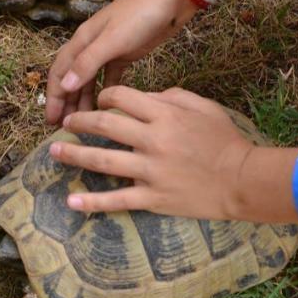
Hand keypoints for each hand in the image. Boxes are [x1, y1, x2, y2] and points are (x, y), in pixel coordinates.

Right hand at [46, 0, 197, 123]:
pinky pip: (109, 77)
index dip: (54, 95)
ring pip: (90, 79)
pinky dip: (105, 92)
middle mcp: (91, 46)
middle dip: (66, 101)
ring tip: (83, 121)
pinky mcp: (125, 55)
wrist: (171, 0)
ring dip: (84, 99)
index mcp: (82, 40)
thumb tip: (64, 86)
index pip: (60, 71)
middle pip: (72, 77)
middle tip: (64, 127)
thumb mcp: (112, 40)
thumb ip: (88, 63)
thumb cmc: (138, 16)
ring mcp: (108, 50)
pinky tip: (106, 107)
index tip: (52, 120)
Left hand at [49, 86, 253, 218]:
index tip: (98, 100)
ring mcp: (150, 171)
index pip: (121, 97)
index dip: (104, 96)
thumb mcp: (203, 107)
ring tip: (54, 151)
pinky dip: (92, 201)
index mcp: (164, 115)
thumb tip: (145, 96)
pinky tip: (72, 201)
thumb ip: (172, 97)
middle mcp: (152, 140)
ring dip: (75, 154)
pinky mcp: (153, 198)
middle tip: (65, 122)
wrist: (243, 180)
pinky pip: (117, 200)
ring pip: (102, 160)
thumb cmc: (225, 141)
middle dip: (80, 121)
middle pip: (104, 125)